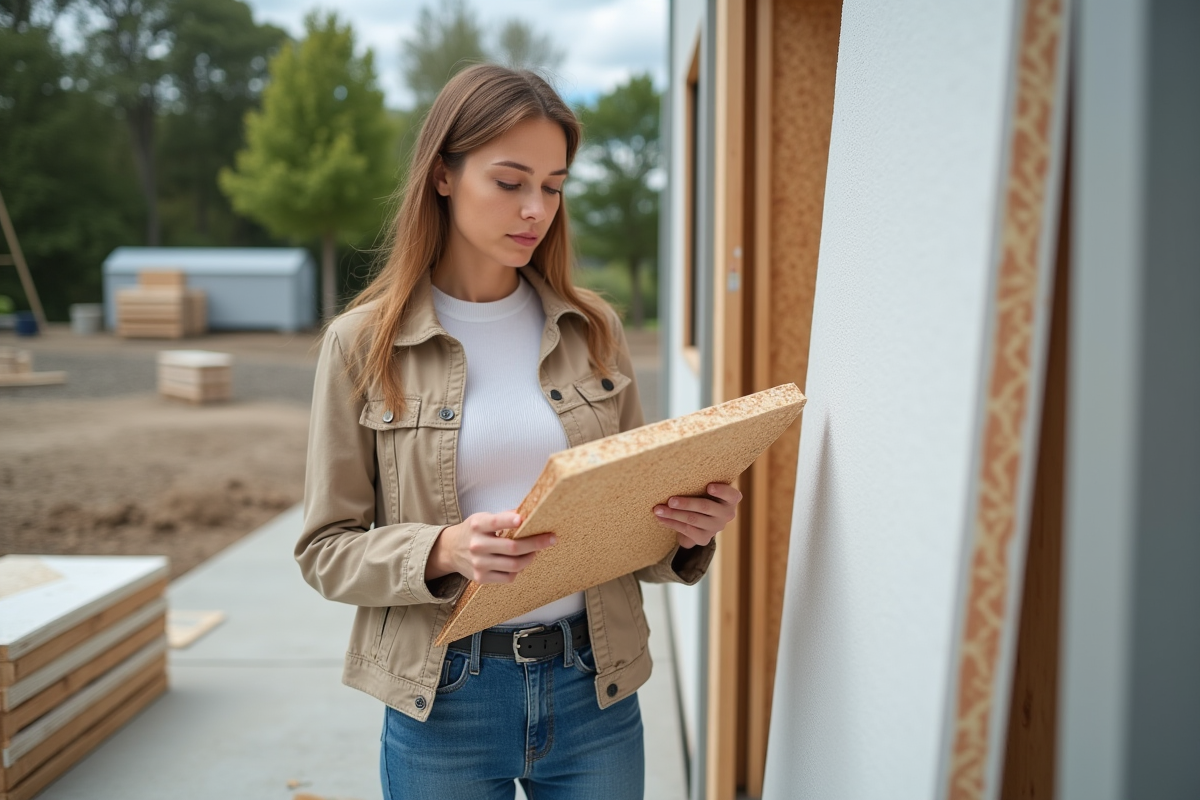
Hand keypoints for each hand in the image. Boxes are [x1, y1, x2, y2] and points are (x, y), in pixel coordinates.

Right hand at [426, 511, 555, 583]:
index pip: (496, 522)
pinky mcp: (481, 578)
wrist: (450, 550)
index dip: (509, 521)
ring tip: (536, 552)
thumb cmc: (473, 531)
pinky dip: (518, 570)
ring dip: (530, 558)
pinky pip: (508, 577)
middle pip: (512, 548)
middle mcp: (477, 545)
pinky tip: (520, 562)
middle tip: (551, 539)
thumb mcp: (483, 518)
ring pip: (514, 565)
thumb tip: (529, 512)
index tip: (522, 519)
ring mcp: (479, 564)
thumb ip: (503, 516)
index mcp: (477, 525)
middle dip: (536, 543)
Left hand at [653, 483, 742, 548]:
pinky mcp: (704, 538)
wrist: (699, 521)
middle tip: (670, 500)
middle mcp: (727, 514)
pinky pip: (686, 530)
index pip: (731, 494)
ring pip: (692, 519)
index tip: (709, 486)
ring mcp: (716, 527)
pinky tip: (660, 519)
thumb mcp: (706, 489)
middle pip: (705, 507)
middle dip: (686, 504)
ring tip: (658, 510)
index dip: (721, 491)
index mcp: (731, 499)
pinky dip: (671, 523)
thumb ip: (700, 484)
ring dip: (673, 514)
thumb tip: (676, 474)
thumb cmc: (702, 495)